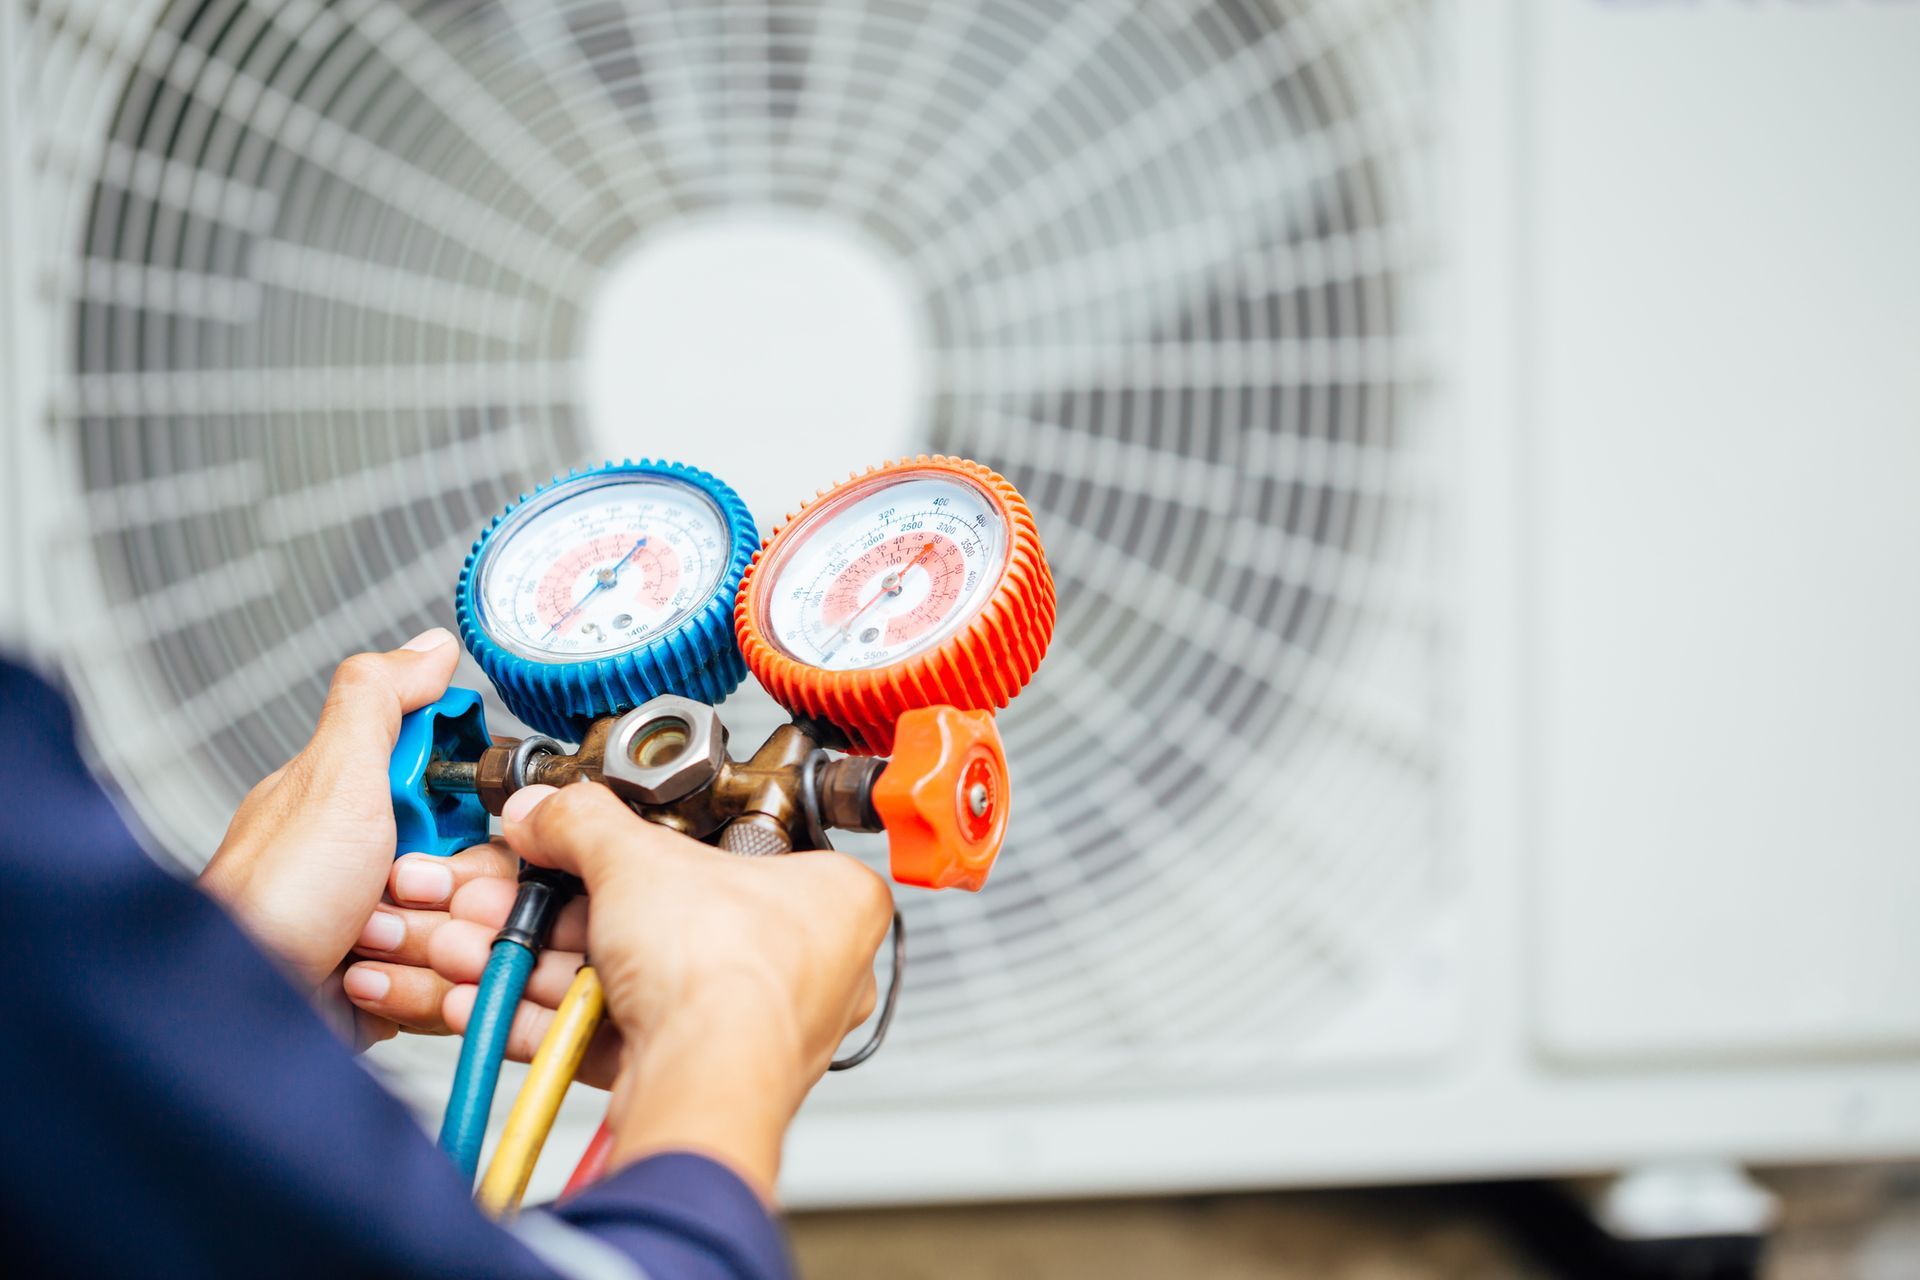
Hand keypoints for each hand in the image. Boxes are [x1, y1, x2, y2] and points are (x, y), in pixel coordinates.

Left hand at [199, 629, 486, 1039]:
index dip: (464, 821)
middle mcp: (373, 867)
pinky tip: (372, 986)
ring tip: (369, 949)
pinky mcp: (390, 991)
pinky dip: (420, 994)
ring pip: (471, 935)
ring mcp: (382, 930)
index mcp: (359, 806)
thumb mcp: (333, 777)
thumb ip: (379, 702)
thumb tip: (429, 646)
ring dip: (431, 947)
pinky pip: (451, 992)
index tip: (432, 830)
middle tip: (390, 897)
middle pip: (479, 873)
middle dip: (447, 893)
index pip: (465, 802)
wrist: (239, 1013)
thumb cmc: (270, 901)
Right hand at [487, 782, 893, 1197]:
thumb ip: (584, 824)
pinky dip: (555, 1018)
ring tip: (493, 942)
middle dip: (572, 911)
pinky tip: (498, 998)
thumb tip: (549, 811)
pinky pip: (619, 1035)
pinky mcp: (699, 1075)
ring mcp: (753, 1027)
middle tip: (525, 894)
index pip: (740, 850)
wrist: (702, 1085)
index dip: (659, 843)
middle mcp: (809, 968)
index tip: (600, 842)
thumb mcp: (638, 860)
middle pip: (669, 920)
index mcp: (835, 898)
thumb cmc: (725, 975)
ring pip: (635, 981)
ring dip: (548, 963)